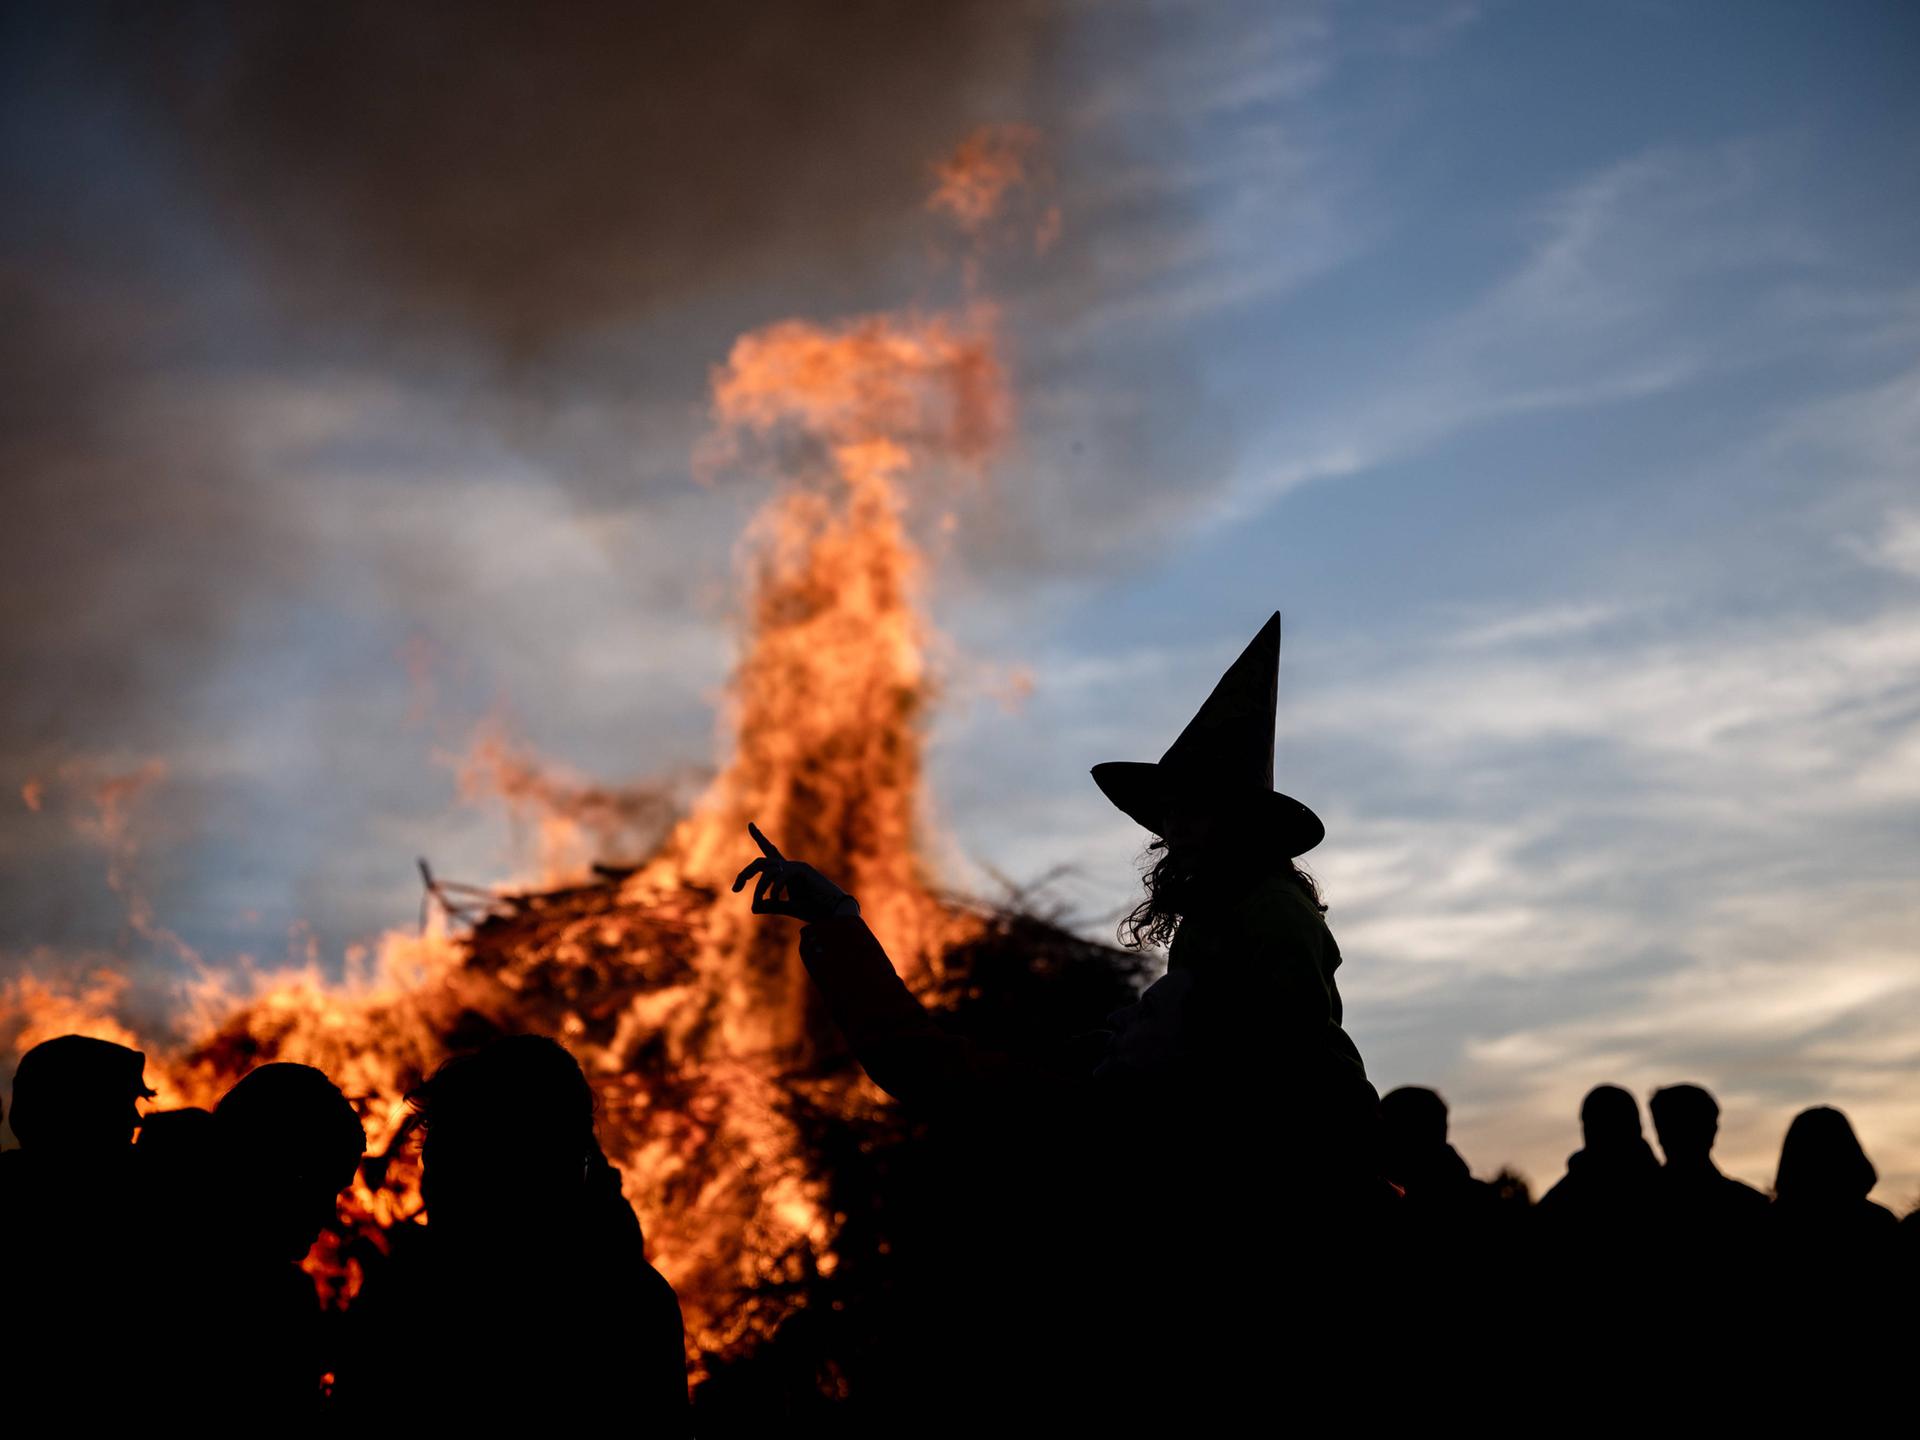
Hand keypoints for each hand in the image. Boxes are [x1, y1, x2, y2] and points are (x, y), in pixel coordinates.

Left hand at [731, 823, 860, 921]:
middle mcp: (790, 866)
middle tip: (736, 888)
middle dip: (745, 873)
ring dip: (760, 888)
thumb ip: (771, 905)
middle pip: (761, 862)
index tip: (751, 824)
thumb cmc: (813, 910)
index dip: (760, 837)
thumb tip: (753, 907)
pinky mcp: (802, 869)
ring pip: (767, 870)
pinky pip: (780, 876)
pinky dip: (774, 889)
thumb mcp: (787, 907)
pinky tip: (774, 898)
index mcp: (786, 873)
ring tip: (758, 903)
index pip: (770, 851)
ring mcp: (796, 866)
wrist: (834, 912)